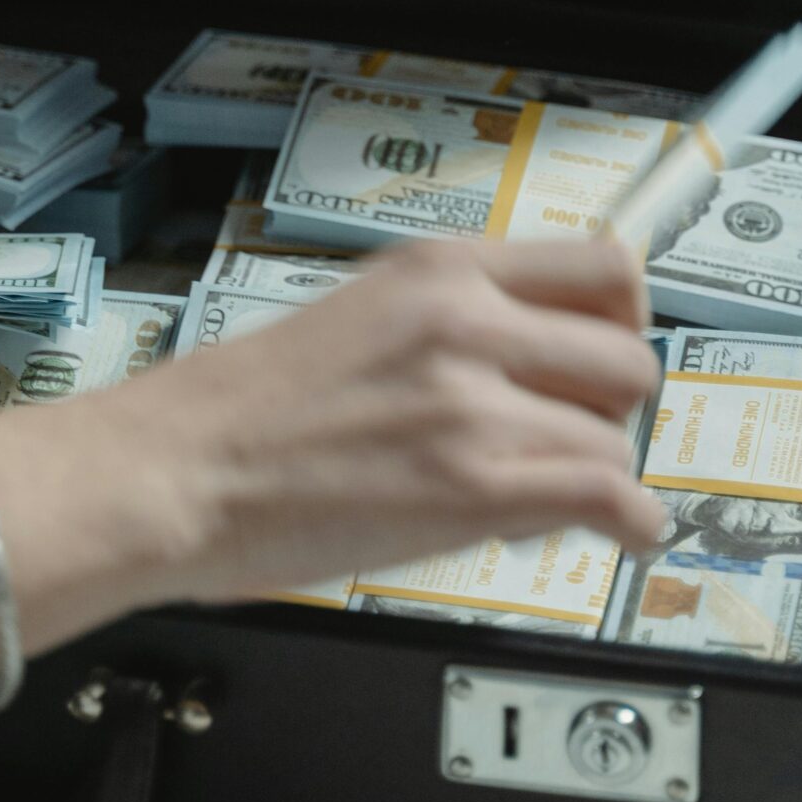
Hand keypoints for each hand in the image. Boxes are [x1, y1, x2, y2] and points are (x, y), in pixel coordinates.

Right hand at [61, 236, 667, 601]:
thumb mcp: (357, 317)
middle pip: (627, 356)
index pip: (601, 264)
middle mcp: (467, 322)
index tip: (610, 354)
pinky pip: (610, 497)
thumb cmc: (234, 412)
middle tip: (571, 437)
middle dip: (609, 408)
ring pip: (614, 439)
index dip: (622, 321)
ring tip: (542, 498)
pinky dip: (630, 526)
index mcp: (438, 269)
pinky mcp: (474, 487)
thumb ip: (448, 323)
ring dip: (594, 477)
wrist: (171, 472)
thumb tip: (528, 362)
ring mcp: (474, 404)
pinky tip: (618, 536)